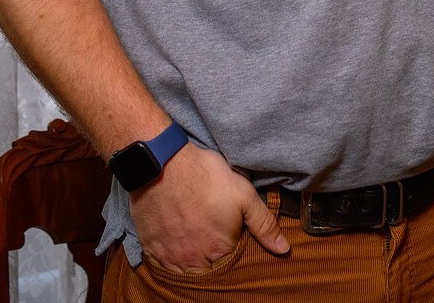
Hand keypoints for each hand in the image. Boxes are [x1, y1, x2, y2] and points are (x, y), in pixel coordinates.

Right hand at [131, 143, 289, 272]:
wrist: (163, 164)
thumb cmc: (205, 177)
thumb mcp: (245, 196)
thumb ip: (265, 225)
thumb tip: (283, 249)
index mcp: (219, 251)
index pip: (232, 264)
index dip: (234, 248)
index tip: (231, 233)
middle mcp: (193, 260)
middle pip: (208, 268)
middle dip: (214, 255)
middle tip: (211, 232)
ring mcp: (169, 256)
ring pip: (185, 269)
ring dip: (193, 257)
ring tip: (196, 235)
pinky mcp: (150, 247)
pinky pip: (163, 264)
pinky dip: (172, 256)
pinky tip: (177, 239)